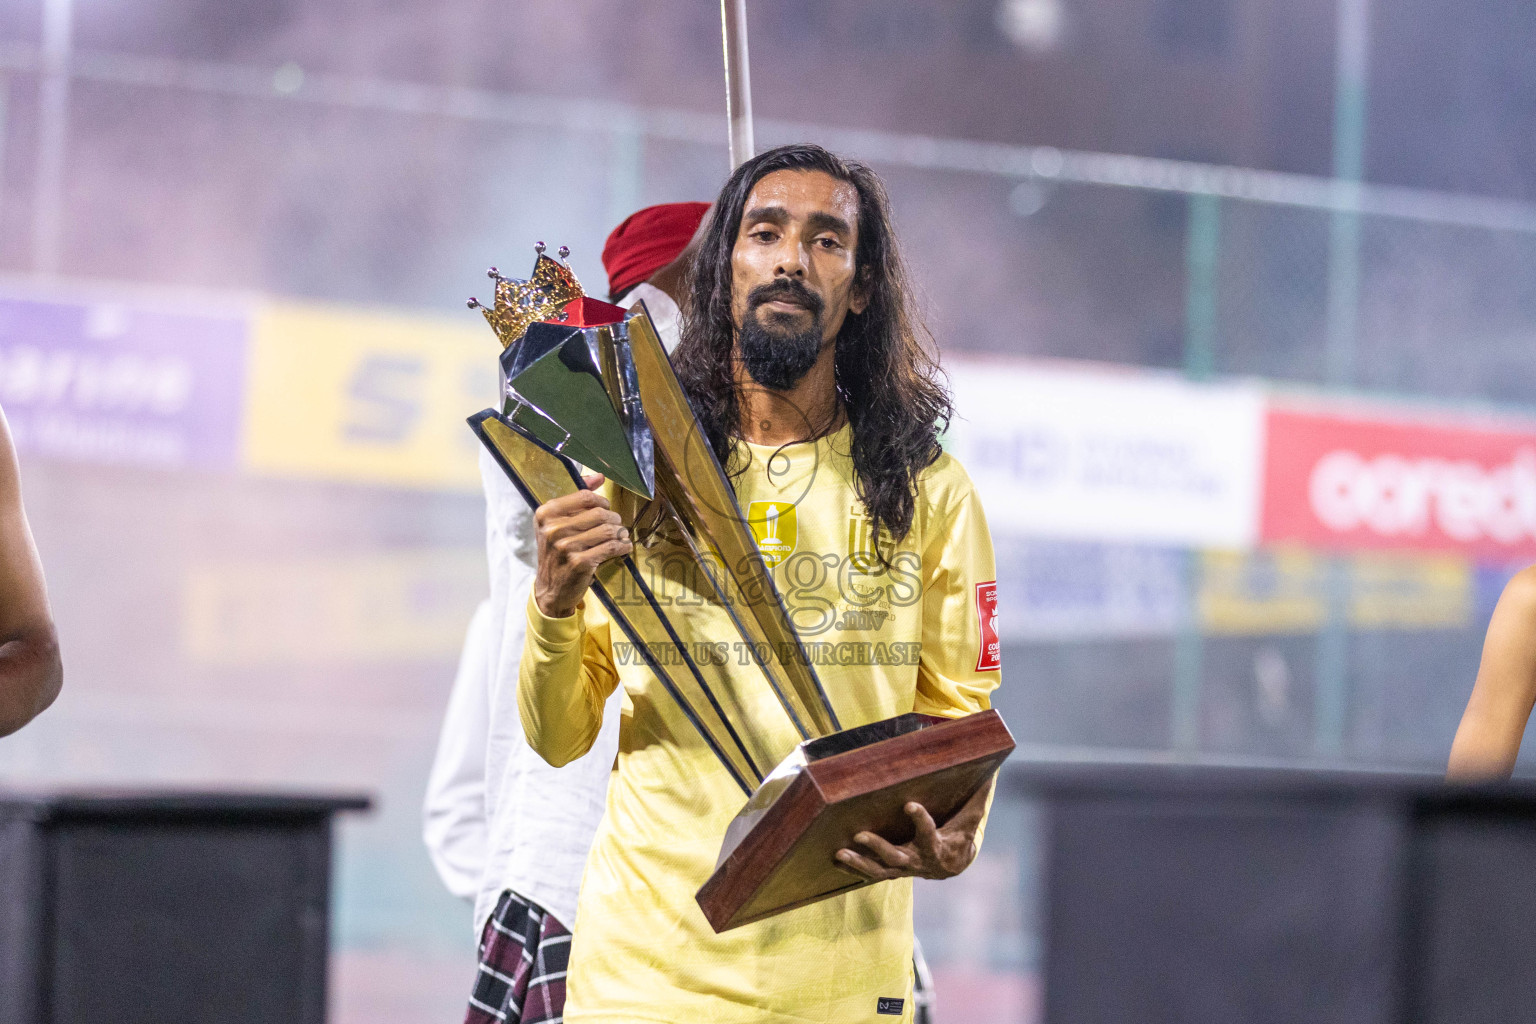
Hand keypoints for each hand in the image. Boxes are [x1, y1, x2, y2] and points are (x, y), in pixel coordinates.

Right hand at [533, 474, 631, 618]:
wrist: (551, 590)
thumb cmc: (557, 552)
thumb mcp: (556, 524)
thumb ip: (576, 498)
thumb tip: (598, 476)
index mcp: (545, 514)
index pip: (584, 496)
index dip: (601, 501)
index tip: (605, 508)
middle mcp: (552, 529)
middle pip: (600, 513)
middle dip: (613, 518)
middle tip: (615, 525)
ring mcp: (565, 547)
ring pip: (608, 529)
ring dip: (619, 533)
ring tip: (619, 536)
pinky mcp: (579, 563)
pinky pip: (611, 547)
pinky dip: (622, 546)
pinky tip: (623, 547)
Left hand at [834, 777, 991, 881]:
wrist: (952, 865)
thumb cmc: (960, 834)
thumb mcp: (970, 817)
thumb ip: (978, 796)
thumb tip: (991, 771)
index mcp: (937, 847)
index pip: (929, 834)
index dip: (920, 821)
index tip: (910, 804)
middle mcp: (918, 861)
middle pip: (897, 856)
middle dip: (878, 847)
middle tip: (860, 835)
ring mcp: (902, 868)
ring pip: (879, 870)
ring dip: (859, 863)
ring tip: (840, 853)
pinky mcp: (890, 870)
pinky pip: (871, 873)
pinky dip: (854, 869)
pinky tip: (836, 859)